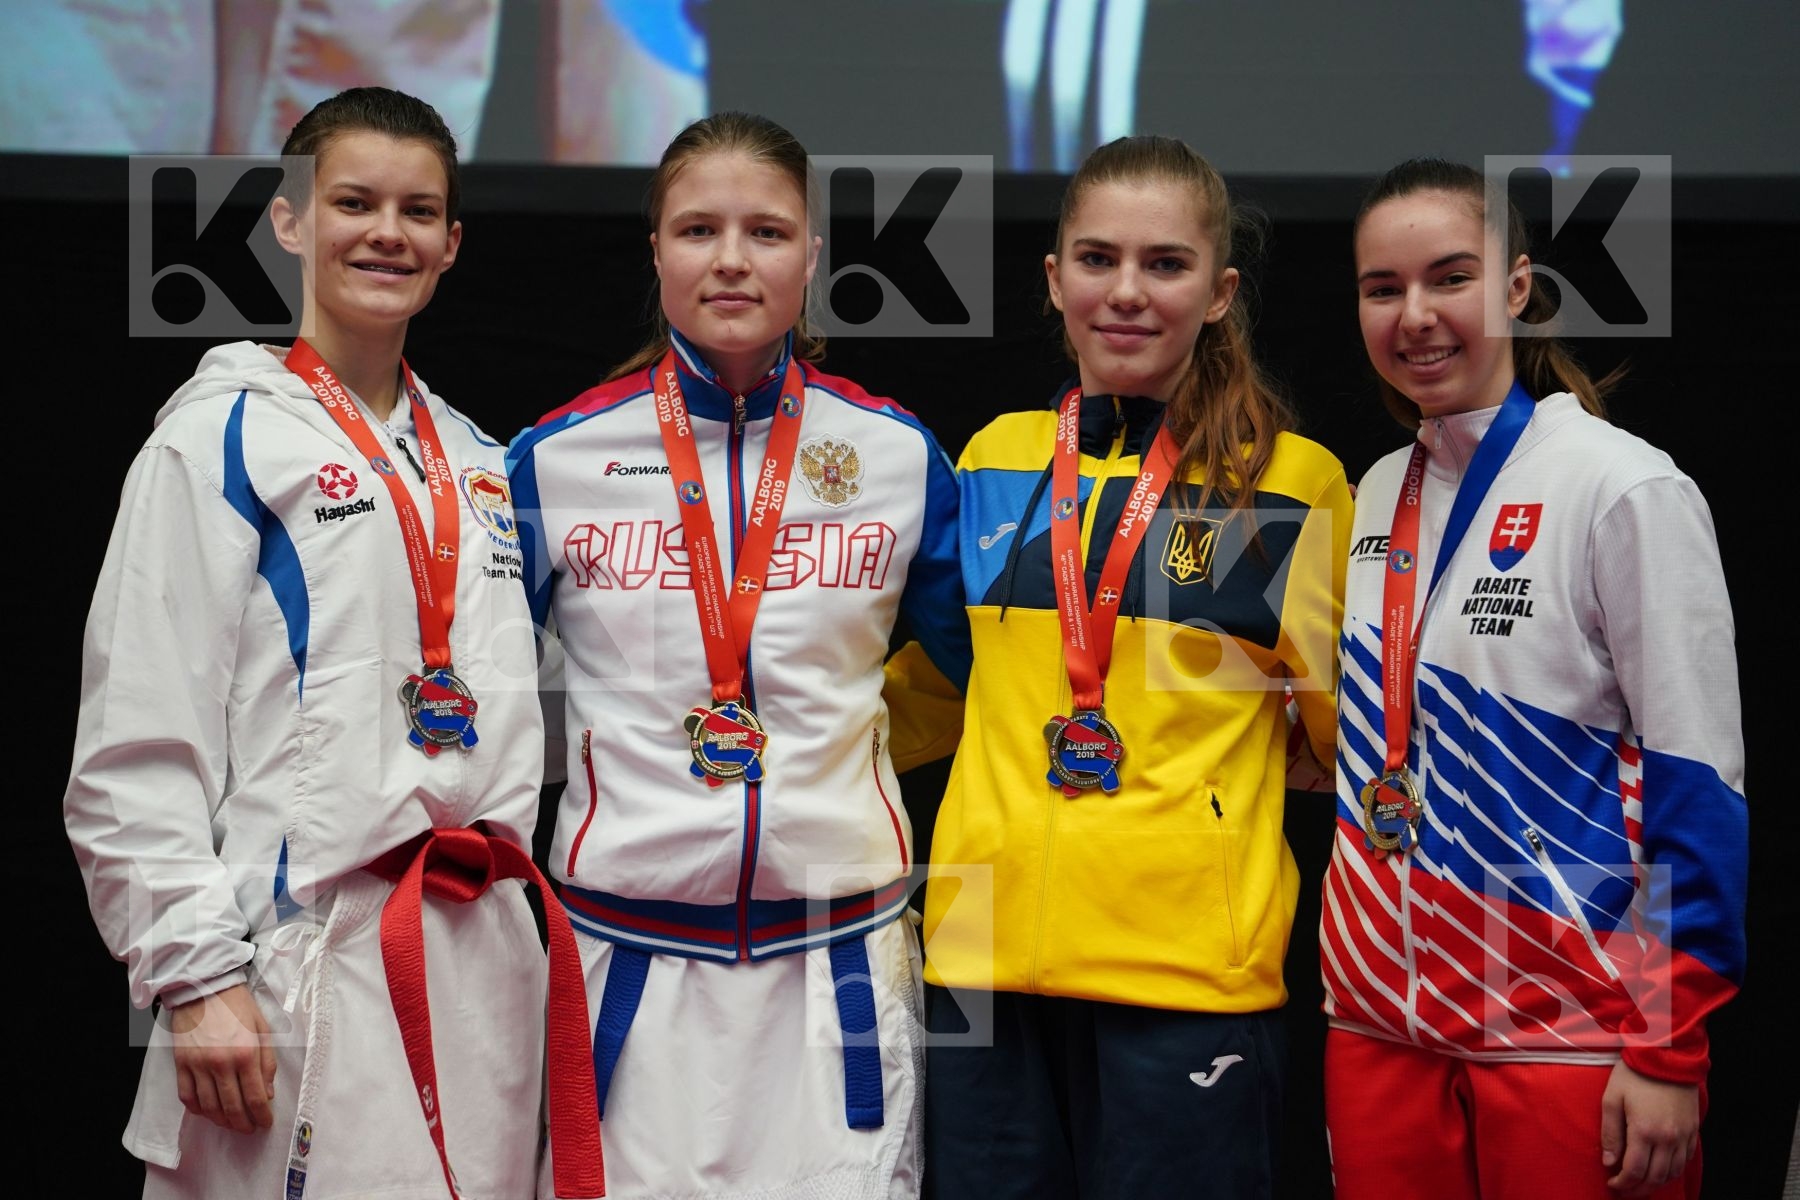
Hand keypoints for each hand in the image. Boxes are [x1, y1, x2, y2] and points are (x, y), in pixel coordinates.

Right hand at [168, 984, 277, 1133]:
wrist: (205, 988)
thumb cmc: (239, 1006)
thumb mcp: (263, 1030)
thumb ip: (267, 1063)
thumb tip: (267, 1094)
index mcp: (246, 1054)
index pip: (255, 1097)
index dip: (262, 1116)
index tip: (266, 1123)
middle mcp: (221, 1064)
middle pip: (231, 1107)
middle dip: (243, 1124)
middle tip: (249, 1129)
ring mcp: (198, 1066)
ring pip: (209, 1107)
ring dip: (221, 1121)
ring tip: (231, 1124)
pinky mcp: (181, 1064)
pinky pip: (187, 1096)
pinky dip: (197, 1110)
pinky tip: (208, 1111)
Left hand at [1600, 1061, 1698, 1195]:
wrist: (1666, 1055)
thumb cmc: (1633, 1074)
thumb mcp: (1612, 1099)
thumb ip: (1610, 1133)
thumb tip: (1609, 1162)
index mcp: (1645, 1131)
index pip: (1635, 1171)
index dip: (1623, 1183)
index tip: (1613, 1184)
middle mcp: (1668, 1138)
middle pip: (1656, 1177)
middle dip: (1639, 1190)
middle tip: (1626, 1191)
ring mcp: (1683, 1135)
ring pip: (1673, 1172)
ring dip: (1657, 1183)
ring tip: (1642, 1184)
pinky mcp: (1692, 1129)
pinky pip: (1685, 1160)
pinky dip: (1673, 1170)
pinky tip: (1661, 1170)